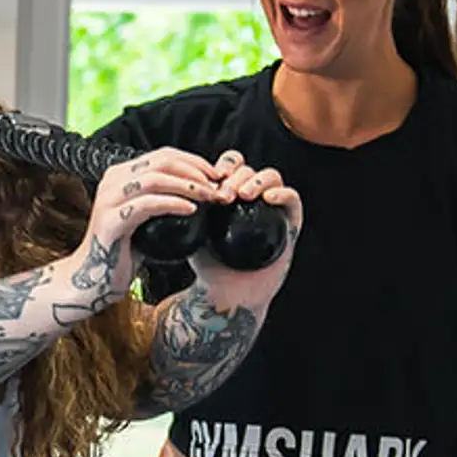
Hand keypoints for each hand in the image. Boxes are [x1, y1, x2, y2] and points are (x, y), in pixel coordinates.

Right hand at [70, 148, 223, 301]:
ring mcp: (108, 200)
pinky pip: (147, 204)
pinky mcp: (110, 221)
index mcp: (119, 176)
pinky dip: (173, 203)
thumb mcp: (143, 216)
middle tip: (217, 186)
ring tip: (209, 196)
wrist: (93, 280)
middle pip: (162, 161)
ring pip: (155, 178)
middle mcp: (111, 182)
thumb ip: (161, 199)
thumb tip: (201, 189)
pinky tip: (191, 209)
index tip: (216, 176)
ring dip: (188, 185)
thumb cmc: (122, 251)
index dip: (194, 161)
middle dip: (195, 171)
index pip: (163, 155)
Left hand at [194, 152, 305, 302]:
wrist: (226, 292)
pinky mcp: (290, 222)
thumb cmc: (207, 262)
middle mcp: (252, 196)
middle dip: (234, 176)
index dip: (222, 166)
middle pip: (248, 168)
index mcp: (229, 193)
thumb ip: (183, 207)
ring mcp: (272, 207)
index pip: (230, 165)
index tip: (208, 179)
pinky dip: (282, 193)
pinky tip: (268, 198)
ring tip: (242, 195)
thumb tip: (164, 185)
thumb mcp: (190, 229)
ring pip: (271, 176)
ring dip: (256, 180)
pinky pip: (292, 199)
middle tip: (222, 194)